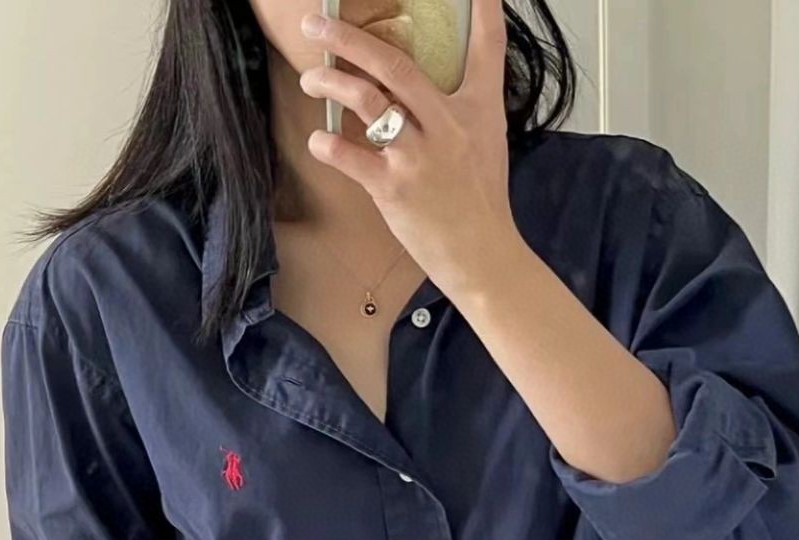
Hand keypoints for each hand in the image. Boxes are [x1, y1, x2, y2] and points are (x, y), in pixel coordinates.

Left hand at [298, 0, 519, 294]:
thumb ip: (460, 108)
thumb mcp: (486, 144)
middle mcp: (447, 126)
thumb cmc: (481, 202)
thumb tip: (422, 85)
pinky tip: (320, 140)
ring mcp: (418, 157)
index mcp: (477, 111)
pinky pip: (349, 156)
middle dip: (348, 38)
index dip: (484, 11)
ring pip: (366, 101)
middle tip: (316, 24)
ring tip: (311, 78)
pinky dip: (328, 145)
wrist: (483, 256)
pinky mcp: (394, 189)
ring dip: (330, 82)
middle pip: (394, 65)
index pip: (487, 50)